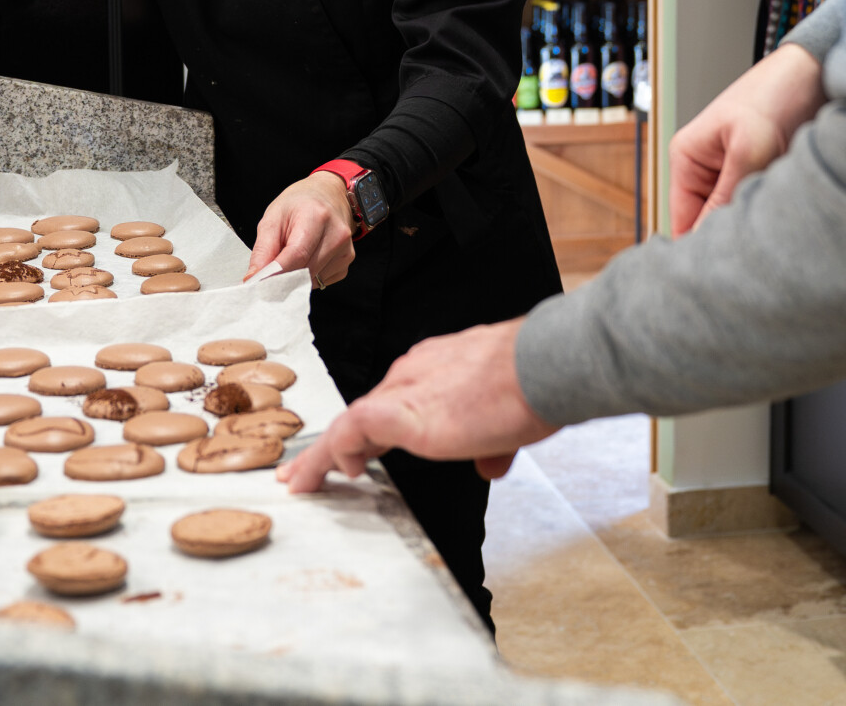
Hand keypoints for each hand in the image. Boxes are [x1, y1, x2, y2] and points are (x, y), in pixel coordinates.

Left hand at [245, 171, 356, 287]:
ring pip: (312, 280)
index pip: (297, 255)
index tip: (257, 285)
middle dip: (282, 278)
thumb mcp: (273, 217)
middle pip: (305, 271)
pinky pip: (322, 281)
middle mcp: (337, 233)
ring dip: (296, 277)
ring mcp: (346, 249)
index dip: (275, 274)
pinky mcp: (348, 260)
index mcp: (316, 216)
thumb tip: (254, 278)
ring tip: (291, 256)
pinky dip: (309, 276)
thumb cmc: (299, 204)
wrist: (328, 194)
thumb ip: (263, 249)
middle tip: (267, 274)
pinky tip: (307, 258)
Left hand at [279, 319, 552, 490]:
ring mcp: (406, 390)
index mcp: (435, 370)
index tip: (353, 453)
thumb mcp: (509, 419)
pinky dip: (337, 451)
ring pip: (348, 422)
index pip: (391, 402)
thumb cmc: (536, 383)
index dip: (368, 431)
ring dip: (322, 455)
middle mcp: (414, 374)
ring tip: (300, 481)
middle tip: (307, 471)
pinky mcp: (403, 411)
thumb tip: (489, 465)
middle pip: (362, 413)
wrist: (545, 364)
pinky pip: (353, 430)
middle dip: (334, 445)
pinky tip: (339, 472)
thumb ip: (490, 441)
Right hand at [669, 42, 825, 234]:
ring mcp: (730, 173)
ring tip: (773, 221)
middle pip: (708, 223)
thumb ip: (726, 196)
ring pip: (734, 218)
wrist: (814, 74)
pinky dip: (766, 213)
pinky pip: (754, 208)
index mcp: (687, 158)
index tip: (725, 269)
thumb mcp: (749, 149)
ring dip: (752, 223)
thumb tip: (706, 242)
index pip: (682, 220)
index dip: (700, 247)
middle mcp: (704, 169)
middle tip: (756, 246)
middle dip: (730, 235)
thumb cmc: (775, 95)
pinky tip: (782, 213)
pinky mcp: (756, 176)